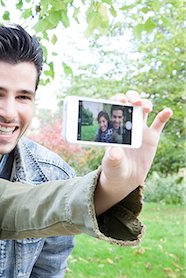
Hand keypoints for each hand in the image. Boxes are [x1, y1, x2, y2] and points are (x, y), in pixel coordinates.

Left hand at [94, 90, 172, 214]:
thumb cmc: (113, 169)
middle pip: (130, 103)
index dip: (117, 100)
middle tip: (135, 103)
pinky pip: (158, 123)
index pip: (114, 107)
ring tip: (146, 108)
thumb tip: (115, 152)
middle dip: (132, 98)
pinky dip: (163, 115)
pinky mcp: (151, 137)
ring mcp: (139, 129)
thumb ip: (112, 158)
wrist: (125, 178)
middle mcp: (126, 124)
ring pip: (143, 109)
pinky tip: (167, 111)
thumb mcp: (111, 164)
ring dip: (146, 103)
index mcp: (113, 127)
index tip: (120, 100)